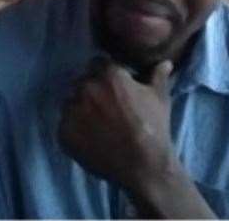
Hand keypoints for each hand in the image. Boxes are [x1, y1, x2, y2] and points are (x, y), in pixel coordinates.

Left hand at [58, 57, 177, 192]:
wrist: (142, 164)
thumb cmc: (153, 126)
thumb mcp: (160, 98)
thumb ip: (158, 76)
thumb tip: (165, 62)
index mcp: (109, 75)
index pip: (98, 63)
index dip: (106, 74)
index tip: (114, 86)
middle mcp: (86, 89)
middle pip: (82, 82)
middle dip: (92, 89)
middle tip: (106, 105)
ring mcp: (72, 112)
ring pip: (71, 102)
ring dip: (81, 107)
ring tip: (97, 123)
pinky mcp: (63, 133)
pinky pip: (65, 124)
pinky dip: (75, 128)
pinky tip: (91, 137)